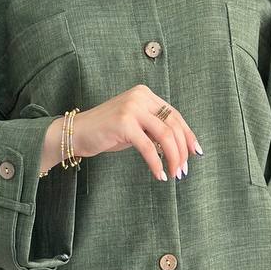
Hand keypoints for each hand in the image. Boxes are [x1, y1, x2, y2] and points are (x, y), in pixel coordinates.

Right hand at [66, 85, 202, 180]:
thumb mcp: (135, 126)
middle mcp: (140, 97)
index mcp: (145, 94)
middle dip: (182, 150)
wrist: (75, 133)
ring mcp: (132, 108)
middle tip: (183, 170)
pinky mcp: (124, 123)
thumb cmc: (106, 132)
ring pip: (165, 135)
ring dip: (173, 157)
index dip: (187, 134)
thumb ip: (154, 129)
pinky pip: (148, 147)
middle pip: (173, 124)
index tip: (195, 152)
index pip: (174, 115)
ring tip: (175, 174)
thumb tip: (179, 147)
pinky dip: (156, 163)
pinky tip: (159, 175)